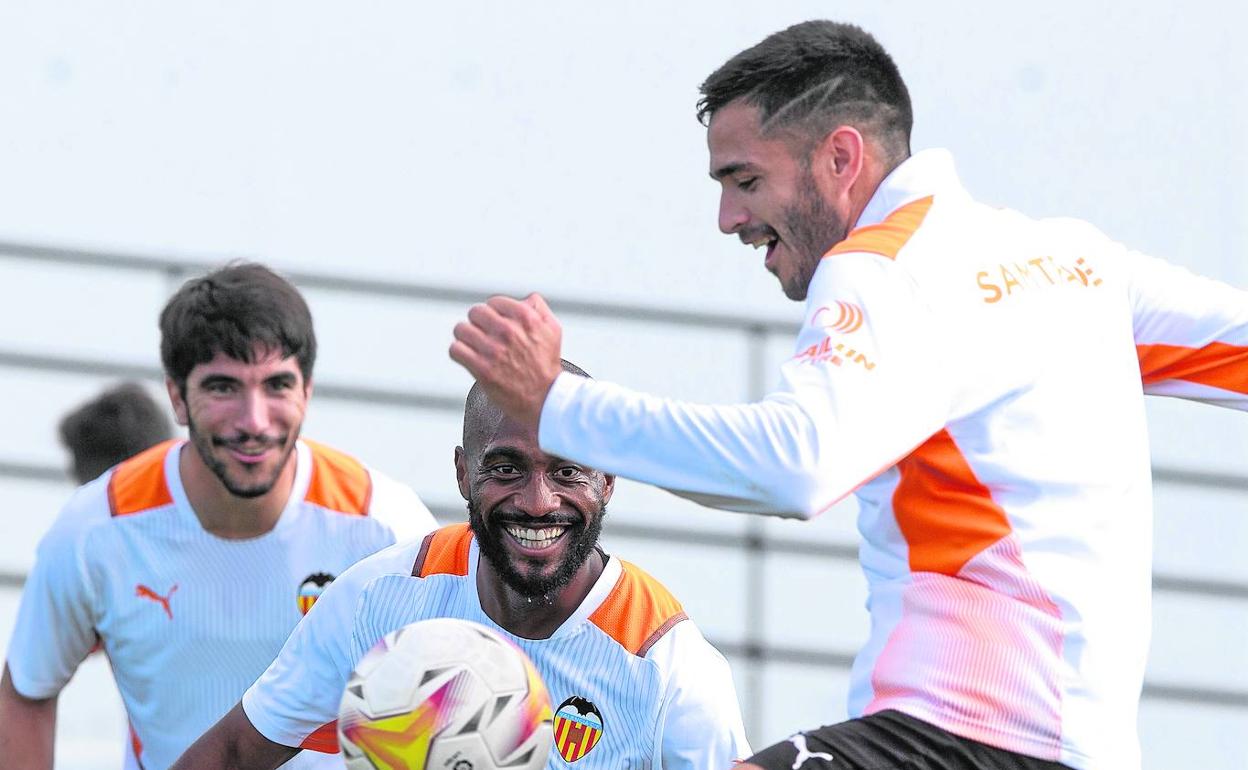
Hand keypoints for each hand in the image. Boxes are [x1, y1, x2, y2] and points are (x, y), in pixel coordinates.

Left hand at [449, 293, 562, 428]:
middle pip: (475, 313)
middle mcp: (508, 330)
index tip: (496, 327)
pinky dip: (459, 353)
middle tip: (484, 337)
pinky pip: (456, 350)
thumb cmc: (546, 364)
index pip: (493, 303)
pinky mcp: (481, 369)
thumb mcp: (552, 330)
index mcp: (525, 317)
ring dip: (466, 338)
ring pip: (461, 329)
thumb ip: (538, 308)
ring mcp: (493, 350)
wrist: (544, 399)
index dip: (494, 314)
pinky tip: (469, 358)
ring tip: (474, 348)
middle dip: (478, 324)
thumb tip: (524, 298)